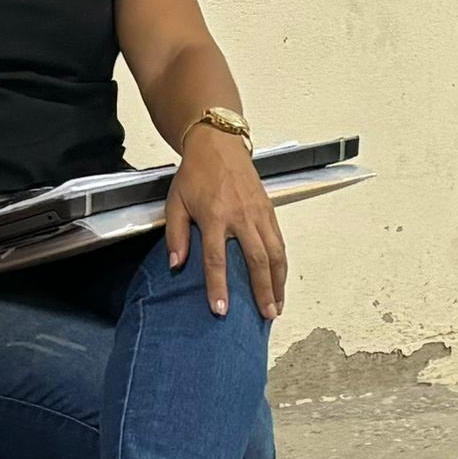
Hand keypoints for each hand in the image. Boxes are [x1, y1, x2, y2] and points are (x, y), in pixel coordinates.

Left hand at [163, 128, 286, 320]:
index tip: (221, 310)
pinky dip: (282, 265)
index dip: (218, 286)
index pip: (216, 259)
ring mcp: (258, 213)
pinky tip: (280, 281)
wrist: (218, 144)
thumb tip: (176, 265)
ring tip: (277, 306)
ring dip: (278, 282)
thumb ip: (175, 235)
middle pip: (256, 259)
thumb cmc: (195, 174)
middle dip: (262, 290)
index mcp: (214, 216)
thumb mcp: (175, 202)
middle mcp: (240, 216)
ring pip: (275, 252)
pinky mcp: (269, 210)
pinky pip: (280, 242)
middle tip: (266, 315)